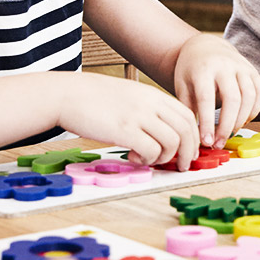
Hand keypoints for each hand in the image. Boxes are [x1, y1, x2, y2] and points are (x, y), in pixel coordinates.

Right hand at [59, 77, 199, 168]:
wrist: (67, 94)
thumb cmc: (94, 99)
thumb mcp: (128, 96)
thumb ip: (146, 109)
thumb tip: (160, 131)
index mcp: (153, 95)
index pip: (187, 115)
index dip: (192, 136)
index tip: (188, 150)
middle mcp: (150, 103)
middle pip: (186, 129)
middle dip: (187, 152)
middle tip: (180, 165)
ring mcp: (138, 116)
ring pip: (173, 141)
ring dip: (166, 157)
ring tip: (150, 160)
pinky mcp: (124, 130)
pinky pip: (151, 150)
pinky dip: (148, 160)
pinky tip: (135, 158)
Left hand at [172, 33, 259, 146]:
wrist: (206, 46)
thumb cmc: (191, 71)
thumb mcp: (182, 86)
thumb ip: (188, 108)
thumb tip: (192, 138)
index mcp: (203, 69)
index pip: (206, 98)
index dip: (208, 122)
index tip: (206, 142)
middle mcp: (225, 66)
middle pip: (232, 99)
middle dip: (227, 126)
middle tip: (218, 144)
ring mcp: (242, 67)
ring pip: (249, 97)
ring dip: (241, 121)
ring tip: (229, 134)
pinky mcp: (253, 71)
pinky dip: (254, 111)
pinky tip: (242, 121)